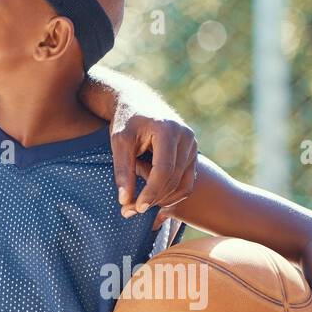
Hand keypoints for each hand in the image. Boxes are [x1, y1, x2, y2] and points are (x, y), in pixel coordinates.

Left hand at [110, 107, 197, 227]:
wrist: (138, 101)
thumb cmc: (126, 119)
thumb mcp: (119, 141)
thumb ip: (122, 170)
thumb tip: (125, 201)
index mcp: (168, 130)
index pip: (164, 170)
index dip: (150, 191)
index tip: (136, 207)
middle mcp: (186, 137)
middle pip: (174, 178)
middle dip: (154, 198)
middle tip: (131, 210)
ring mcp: (193, 145)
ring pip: (183, 183)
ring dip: (162, 197)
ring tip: (138, 200)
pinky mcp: (192, 153)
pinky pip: (187, 181)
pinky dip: (172, 193)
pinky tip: (153, 198)